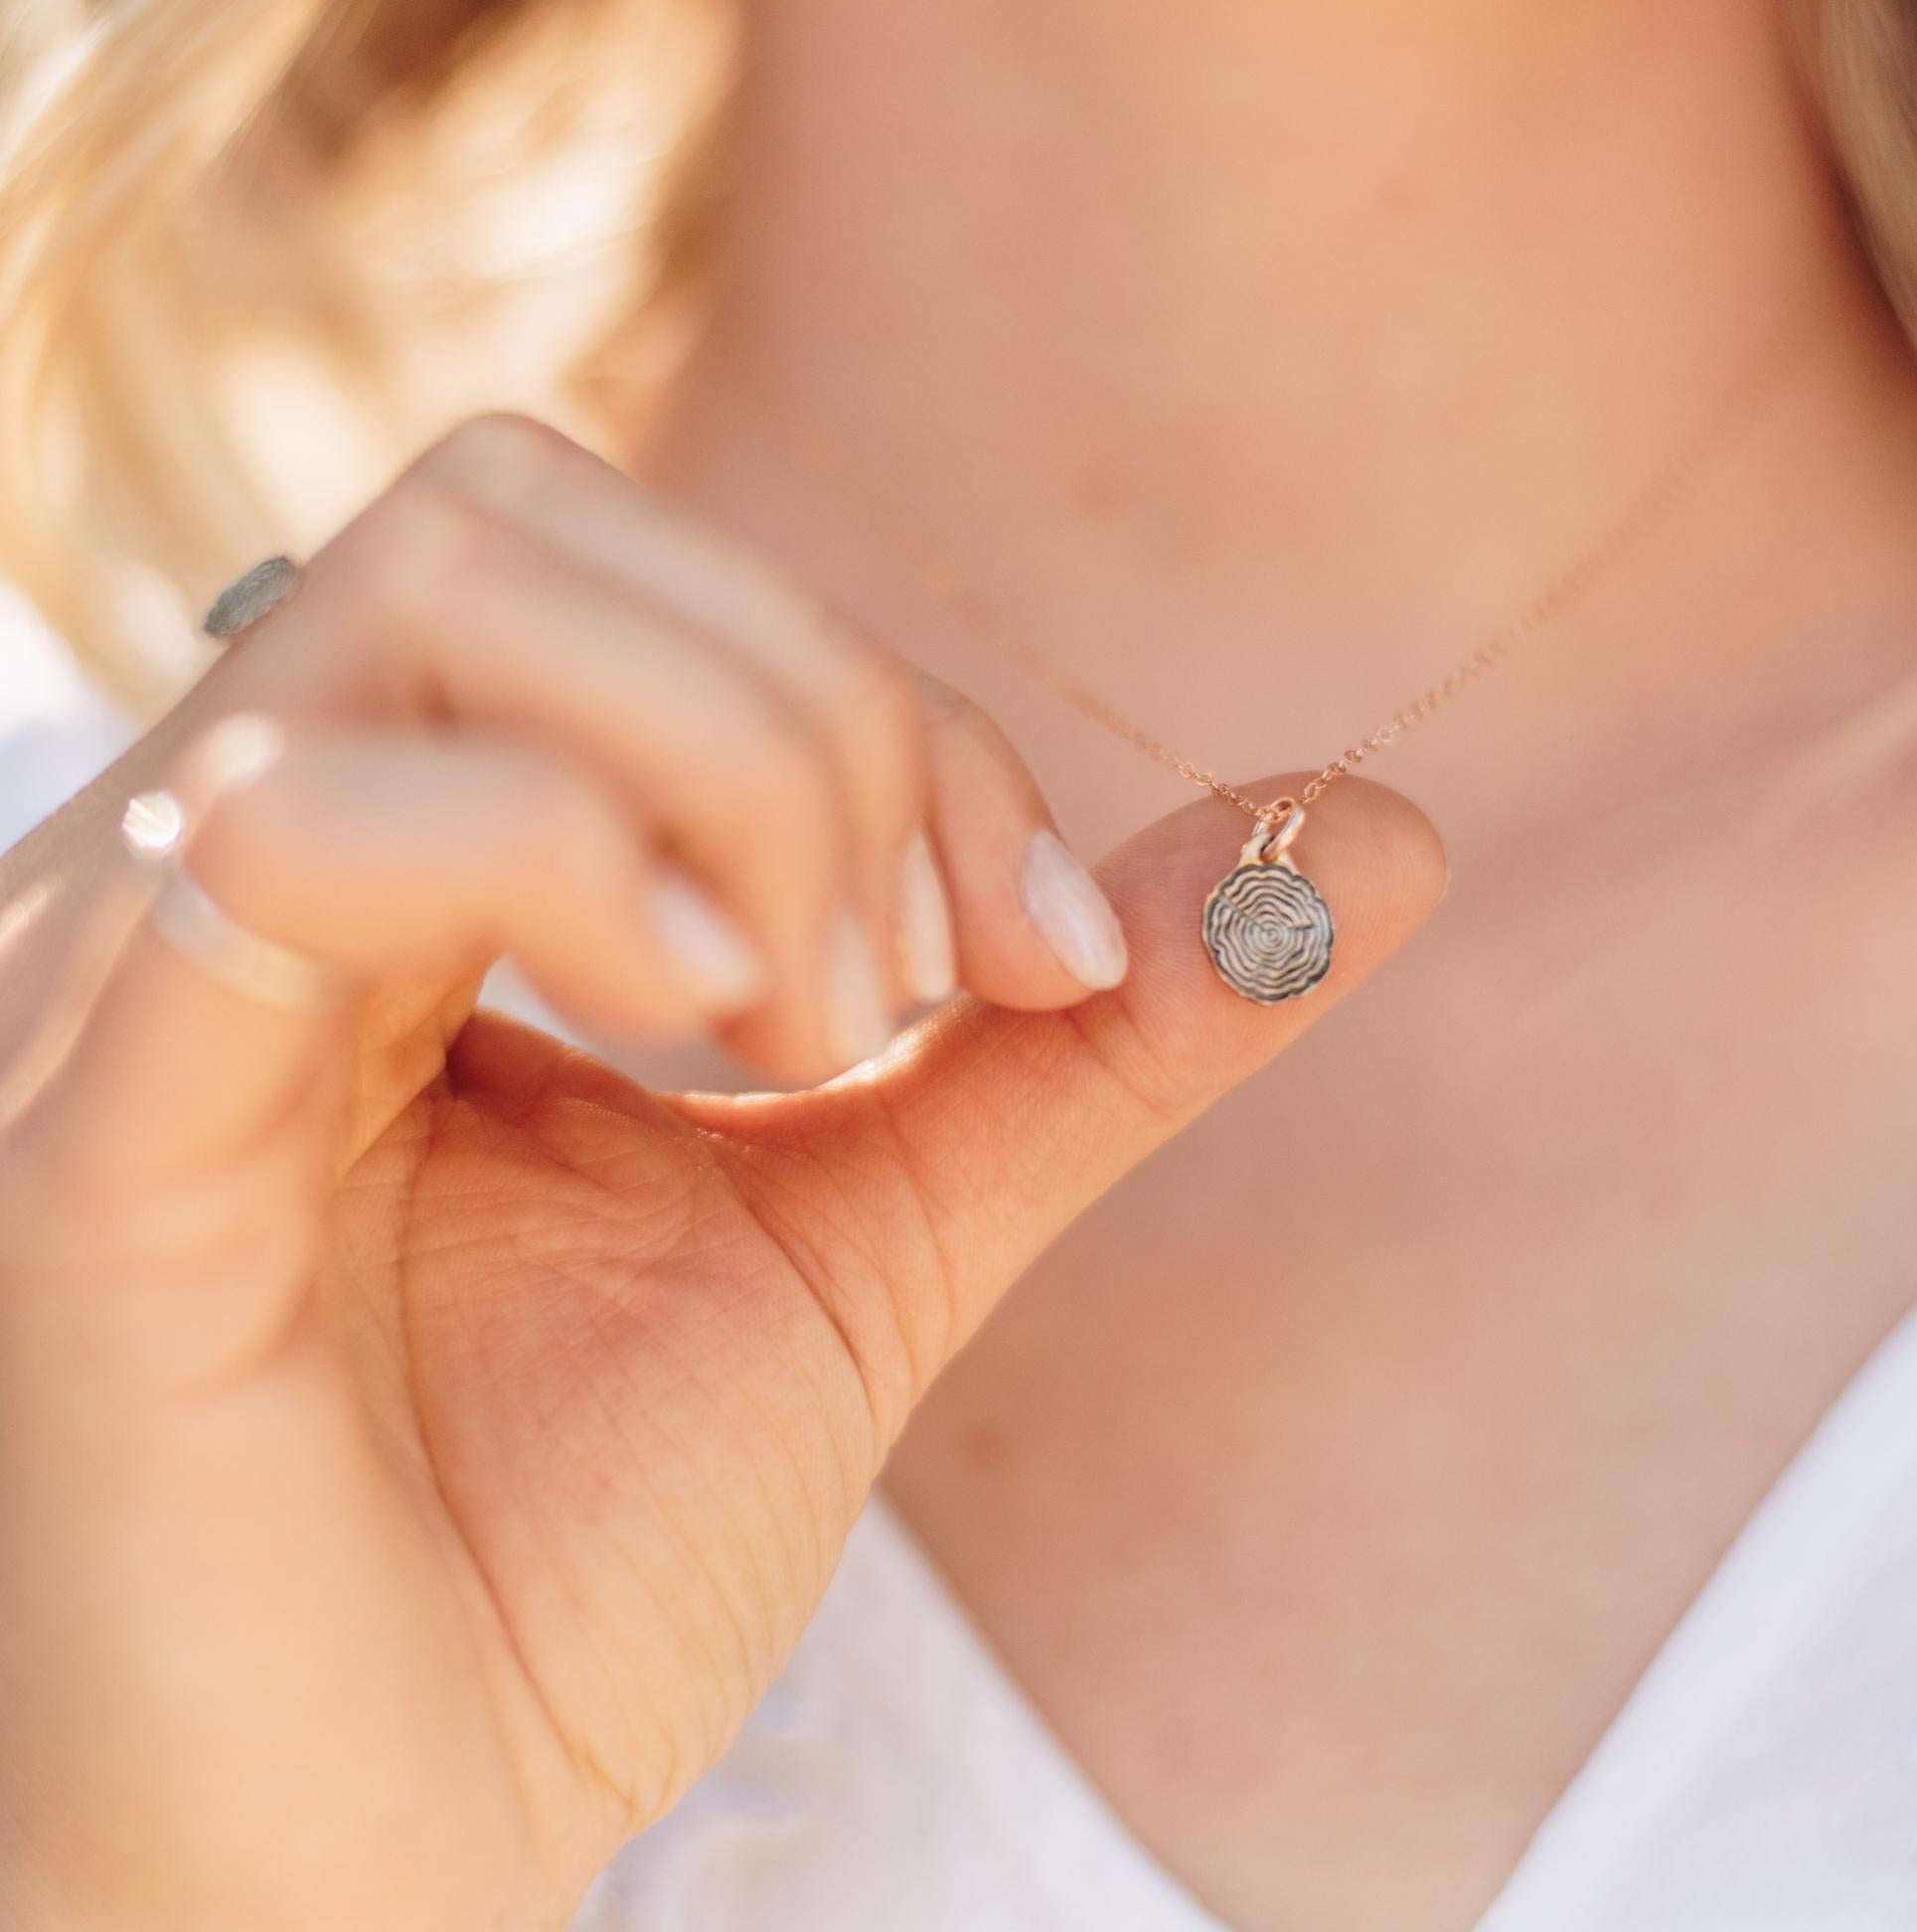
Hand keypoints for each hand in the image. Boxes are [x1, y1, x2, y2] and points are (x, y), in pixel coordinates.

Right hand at [0, 415, 1444, 1931]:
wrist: (370, 1857)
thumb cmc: (558, 1557)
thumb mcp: (872, 1225)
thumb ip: (1088, 1026)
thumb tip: (1385, 840)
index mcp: (386, 876)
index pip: (619, 580)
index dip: (887, 708)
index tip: (1042, 952)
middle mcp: (232, 861)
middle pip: (523, 520)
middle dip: (822, 710)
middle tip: (913, 986)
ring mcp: (131, 964)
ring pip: (449, 600)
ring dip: (743, 771)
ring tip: (805, 1030)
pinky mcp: (92, 1128)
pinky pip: (305, 824)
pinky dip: (578, 862)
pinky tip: (698, 1026)